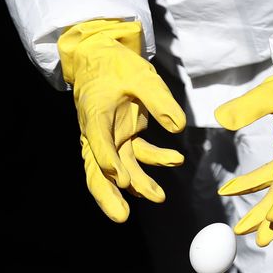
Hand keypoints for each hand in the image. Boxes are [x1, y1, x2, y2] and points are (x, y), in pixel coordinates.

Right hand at [57, 19, 186, 221]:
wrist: (101, 55)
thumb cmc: (115, 64)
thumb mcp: (140, 75)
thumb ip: (159, 100)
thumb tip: (178, 127)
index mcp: (94, 115)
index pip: (97, 142)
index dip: (108, 161)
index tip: (122, 178)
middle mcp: (99, 132)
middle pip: (97, 170)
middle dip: (108, 195)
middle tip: (121, 216)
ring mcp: (111, 137)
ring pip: (119, 170)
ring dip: (138, 185)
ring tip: (159, 198)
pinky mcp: (123, 137)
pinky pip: (137, 155)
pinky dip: (155, 160)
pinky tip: (175, 159)